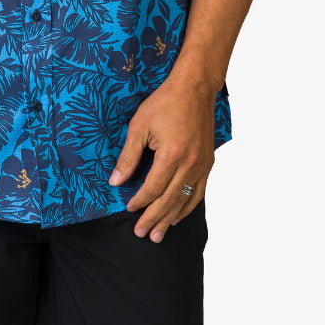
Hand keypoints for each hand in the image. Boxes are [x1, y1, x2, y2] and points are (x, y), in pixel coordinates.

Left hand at [108, 76, 216, 242]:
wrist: (194, 89)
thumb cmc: (165, 103)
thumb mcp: (139, 126)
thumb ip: (128, 156)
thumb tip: (116, 181)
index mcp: (172, 154)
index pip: (153, 188)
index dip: (140, 201)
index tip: (129, 209)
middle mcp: (190, 163)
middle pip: (170, 200)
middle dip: (154, 218)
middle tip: (142, 234)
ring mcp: (202, 165)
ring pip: (185, 200)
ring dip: (171, 219)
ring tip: (159, 235)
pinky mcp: (208, 163)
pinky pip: (198, 192)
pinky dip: (188, 207)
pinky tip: (178, 216)